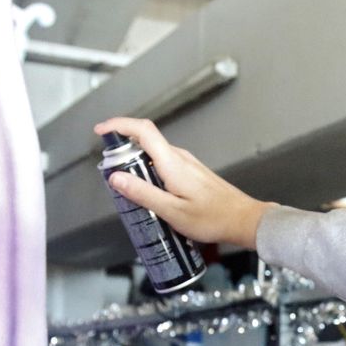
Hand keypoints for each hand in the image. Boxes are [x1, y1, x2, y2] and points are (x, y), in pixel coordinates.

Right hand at [94, 117, 272, 250]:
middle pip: (145, 140)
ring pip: (154, 154)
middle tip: (110, 171)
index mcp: (172, 163)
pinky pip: (164, 164)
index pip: (142, 130)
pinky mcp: (191, 172)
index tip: (101, 131)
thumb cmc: (212, 218)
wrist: (243, 220)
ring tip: (128, 188)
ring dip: (136, 163)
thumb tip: (116, 178)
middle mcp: (180, 158)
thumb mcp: (171, 211)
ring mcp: (187, 163)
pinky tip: (150, 193)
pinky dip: (149, 171)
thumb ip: (142, 193)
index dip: (119, 125)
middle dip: (122, 149)